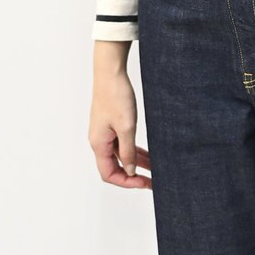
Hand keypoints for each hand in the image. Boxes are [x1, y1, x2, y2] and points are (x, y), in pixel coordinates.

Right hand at [89, 40, 152, 189]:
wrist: (110, 72)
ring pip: (120, 156)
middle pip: (115, 168)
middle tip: (152, 181)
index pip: (109, 174)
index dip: (126, 182)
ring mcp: (105, 133)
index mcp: (99, 144)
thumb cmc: (115, 95)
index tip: (144, 182)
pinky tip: (148, 155)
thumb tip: (130, 170)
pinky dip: (134, 151)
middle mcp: (99, 141)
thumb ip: (128, 152)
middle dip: (133, 176)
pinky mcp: (111, 126)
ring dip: (137, 164)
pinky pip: (122, 145)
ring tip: (155, 169)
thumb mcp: (126, 128)